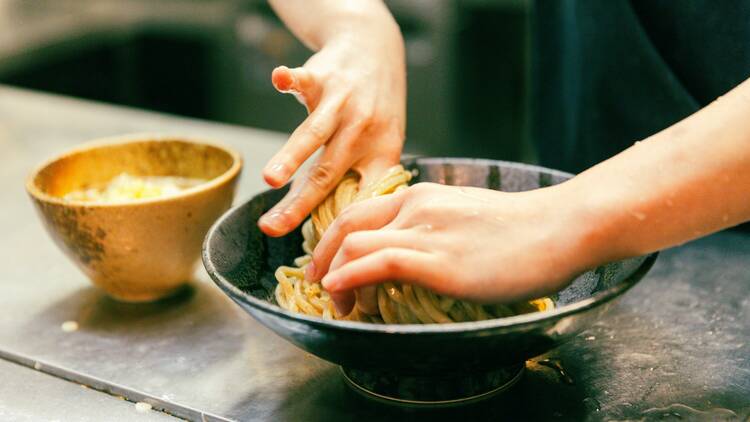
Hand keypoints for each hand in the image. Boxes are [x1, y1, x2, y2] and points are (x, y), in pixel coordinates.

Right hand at [258, 27, 405, 236]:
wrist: (376, 47)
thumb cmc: (376, 106)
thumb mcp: (385, 142)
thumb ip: (362, 178)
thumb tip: (339, 229)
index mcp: (381, 153)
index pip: (363, 195)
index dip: (345, 224)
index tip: (323, 251)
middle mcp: (363, 130)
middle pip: (328, 173)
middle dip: (300, 203)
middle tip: (274, 228)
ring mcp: (343, 102)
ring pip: (314, 134)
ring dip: (292, 156)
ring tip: (271, 180)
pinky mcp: (323, 76)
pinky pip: (304, 79)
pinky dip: (291, 79)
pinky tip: (279, 79)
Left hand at [306, 182, 596, 315]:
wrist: (560, 226)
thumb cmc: (522, 228)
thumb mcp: (467, 218)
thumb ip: (436, 228)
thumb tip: (418, 256)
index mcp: (422, 196)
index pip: (360, 212)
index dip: (335, 240)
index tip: (329, 264)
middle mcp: (416, 207)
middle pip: (346, 224)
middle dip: (322, 257)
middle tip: (318, 284)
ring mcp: (426, 232)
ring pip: (354, 244)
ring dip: (333, 277)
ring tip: (338, 304)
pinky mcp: (439, 260)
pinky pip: (377, 263)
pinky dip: (349, 278)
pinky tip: (339, 293)